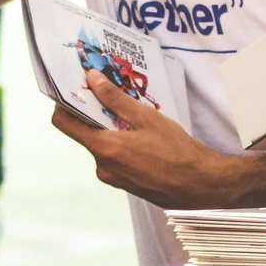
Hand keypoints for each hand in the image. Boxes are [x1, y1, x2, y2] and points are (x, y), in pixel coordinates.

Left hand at [52, 70, 239, 208]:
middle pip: (84, 133)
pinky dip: (121, 145)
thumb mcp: (147, 118)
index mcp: (104, 148)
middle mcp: (102, 166)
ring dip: (111, 130)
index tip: (75, 89)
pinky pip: (114, 158)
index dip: (64, 103)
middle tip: (111, 96)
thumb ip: (115, 99)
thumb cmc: (178, 151)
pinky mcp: (124, 184)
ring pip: (101, 145)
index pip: (64, 123)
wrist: (201, 186)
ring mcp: (112, 178)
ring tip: (133, 118)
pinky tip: (141, 138)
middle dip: (94, 114)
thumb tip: (92, 79)